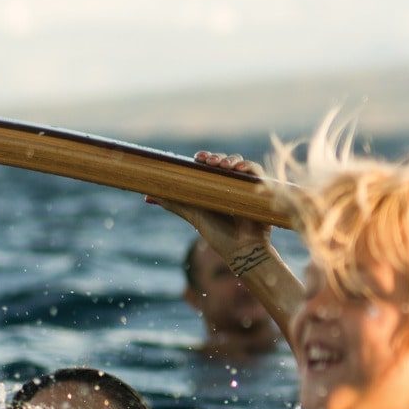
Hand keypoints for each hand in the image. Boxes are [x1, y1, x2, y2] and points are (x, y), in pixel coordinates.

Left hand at [148, 151, 272, 267]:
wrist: (242, 251)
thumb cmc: (219, 236)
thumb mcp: (193, 215)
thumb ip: (174, 203)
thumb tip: (147, 196)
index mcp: (215, 188)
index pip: (210, 166)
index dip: (205, 159)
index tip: (197, 158)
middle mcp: (231, 185)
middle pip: (225, 162)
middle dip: (217, 158)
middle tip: (210, 161)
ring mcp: (247, 187)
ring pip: (241, 164)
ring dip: (232, 160)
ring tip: (224, 166)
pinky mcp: (262, 190)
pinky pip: (257, 172)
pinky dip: (249, 167)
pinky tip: (240, 170)